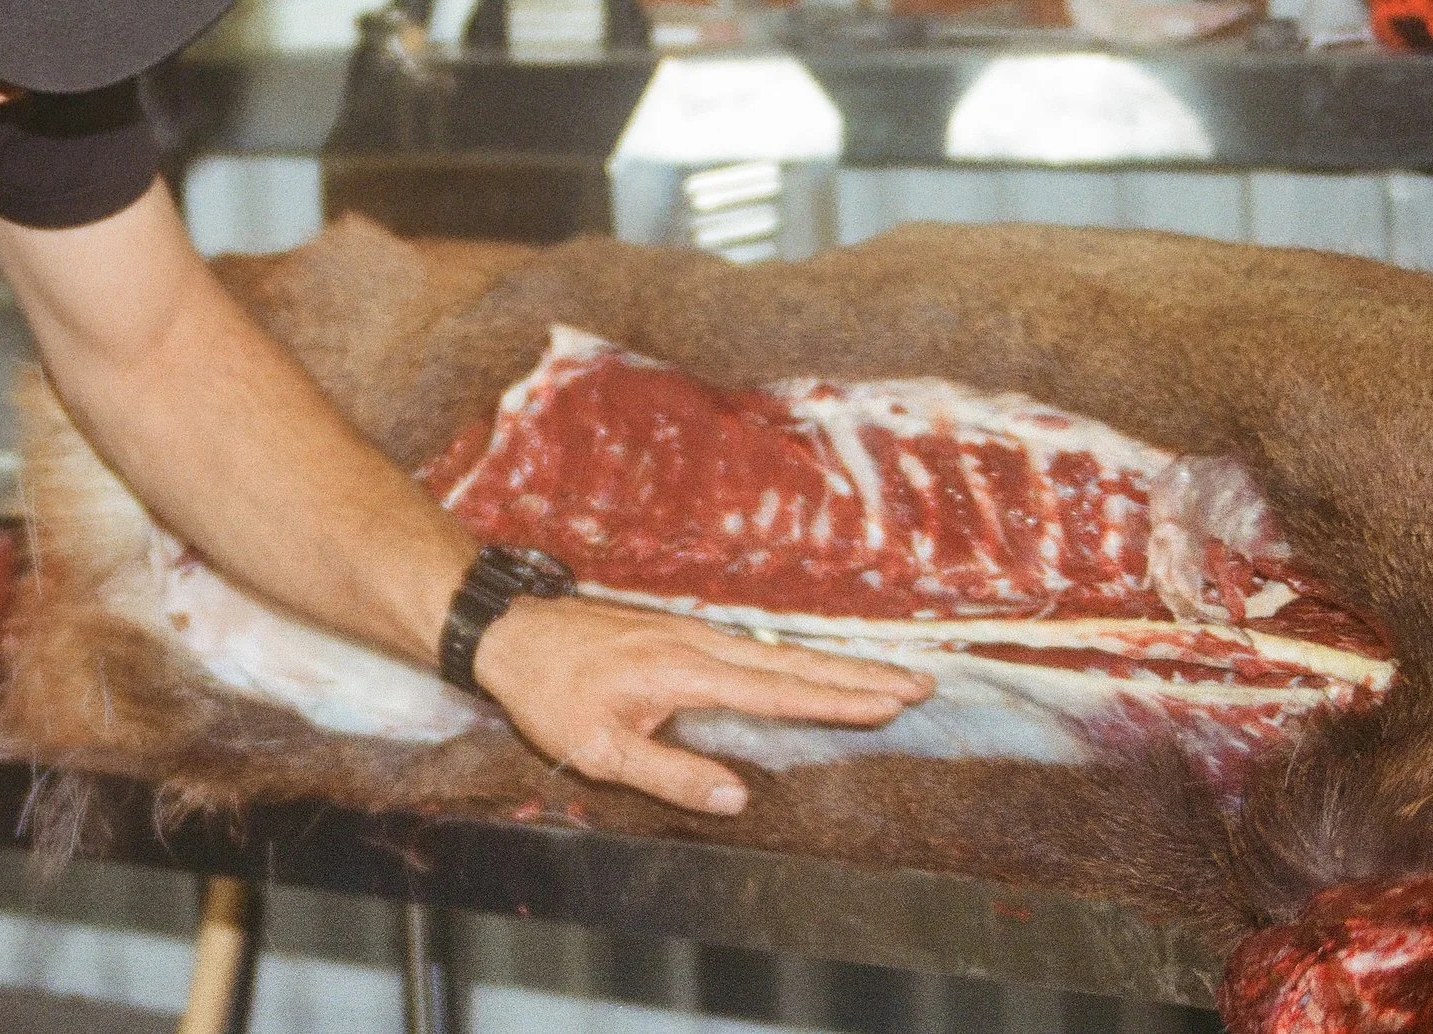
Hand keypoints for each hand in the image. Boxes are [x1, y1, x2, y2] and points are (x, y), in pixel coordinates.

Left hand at [473, 595, 931, 816]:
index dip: (838, 699)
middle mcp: (699, 644)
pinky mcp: (679, 633)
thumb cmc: (549, 693)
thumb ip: (671, 776)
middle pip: (794, 662)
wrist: (508, 632)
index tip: (893, 702)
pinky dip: (797, 658)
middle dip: (860, 674)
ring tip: (891, 676)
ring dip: (836, 664)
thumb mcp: (599, 750)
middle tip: (923, 682)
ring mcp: (691, 633)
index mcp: (685, 672)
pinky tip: (815, 670)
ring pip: (779, 651)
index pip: (778, 691)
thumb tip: (739, 800)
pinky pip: (754, 648)